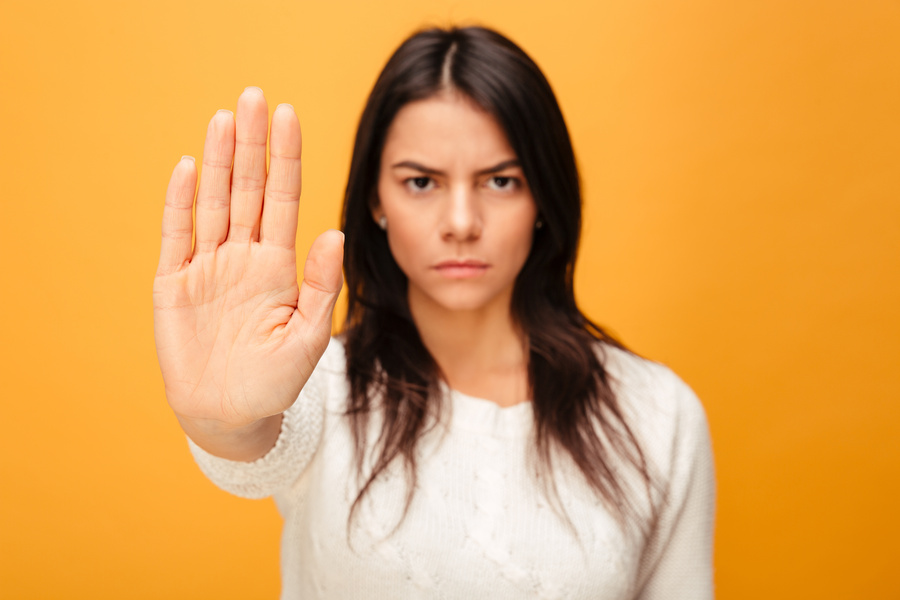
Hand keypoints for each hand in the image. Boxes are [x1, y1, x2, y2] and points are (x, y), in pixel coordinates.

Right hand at [153, 87, 342, 437]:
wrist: (230, 415)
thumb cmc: (275, 380)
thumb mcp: (308, 336)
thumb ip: (321, 285)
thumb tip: (335, 233)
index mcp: (278, 265)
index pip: (283, 199)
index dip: (285, 159)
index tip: (288, 116)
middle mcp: (243, 256)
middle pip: (246, 189)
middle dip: (250, 144)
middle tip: (253, 96)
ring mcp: (207, 267)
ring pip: (213, 203)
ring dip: (216, 161)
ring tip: (224, 118)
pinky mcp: (174, 284)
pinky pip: (177, 236)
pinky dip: (179, 203)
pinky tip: (186, 167)